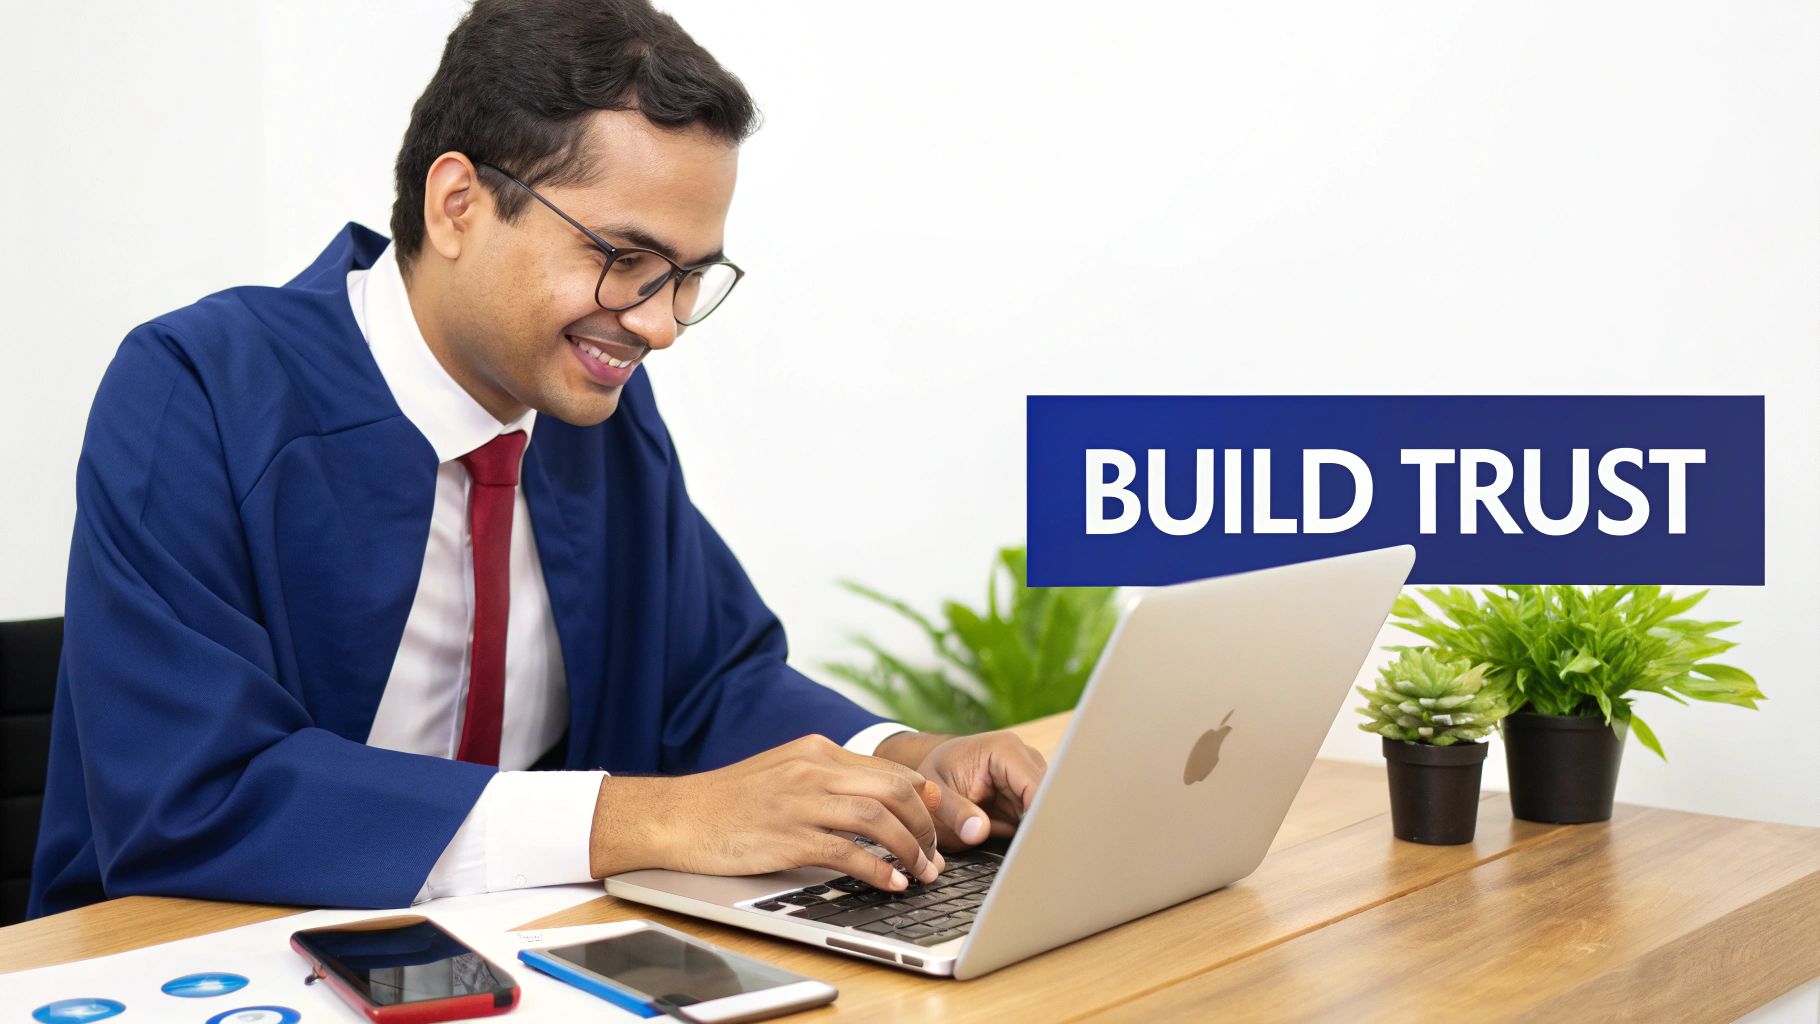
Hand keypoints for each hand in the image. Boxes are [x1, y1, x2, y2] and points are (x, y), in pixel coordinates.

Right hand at [587, 735, 945, 890]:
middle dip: (926, 826)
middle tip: (934, 857)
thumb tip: (878, 800)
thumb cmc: (728, 802)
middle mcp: (812, 769)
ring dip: (910, 848)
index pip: (888, 769)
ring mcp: (799, 801)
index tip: (938, 822)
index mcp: (816, 751)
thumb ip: (827, 780)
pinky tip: (889, 883)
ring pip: (878, 817)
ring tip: (921, 874)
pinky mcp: (786, 836)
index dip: (923, 799)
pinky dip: (876, 868)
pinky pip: (846, 851)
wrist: (676, 816)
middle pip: (894, 790)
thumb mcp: (783, 773)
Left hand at [876, 730, 1047, 850]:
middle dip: (1041, 827)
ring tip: (1025, 857)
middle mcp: (1026, 759)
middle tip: (1029, 857)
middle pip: (1051, 798)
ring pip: (1049, 810)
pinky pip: (1040, 818)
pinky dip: (1032, 835)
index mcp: (1005, 750)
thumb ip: (955, 812)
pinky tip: (1023, 853)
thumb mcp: (935, 794)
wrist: (936, 773)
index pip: (1037, 785)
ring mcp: (1032, 778)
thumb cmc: (936, 778)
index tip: (1030, 844)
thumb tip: (978, 832)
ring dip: (1037, 833)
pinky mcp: (1031, 797)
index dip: (1037, 816)